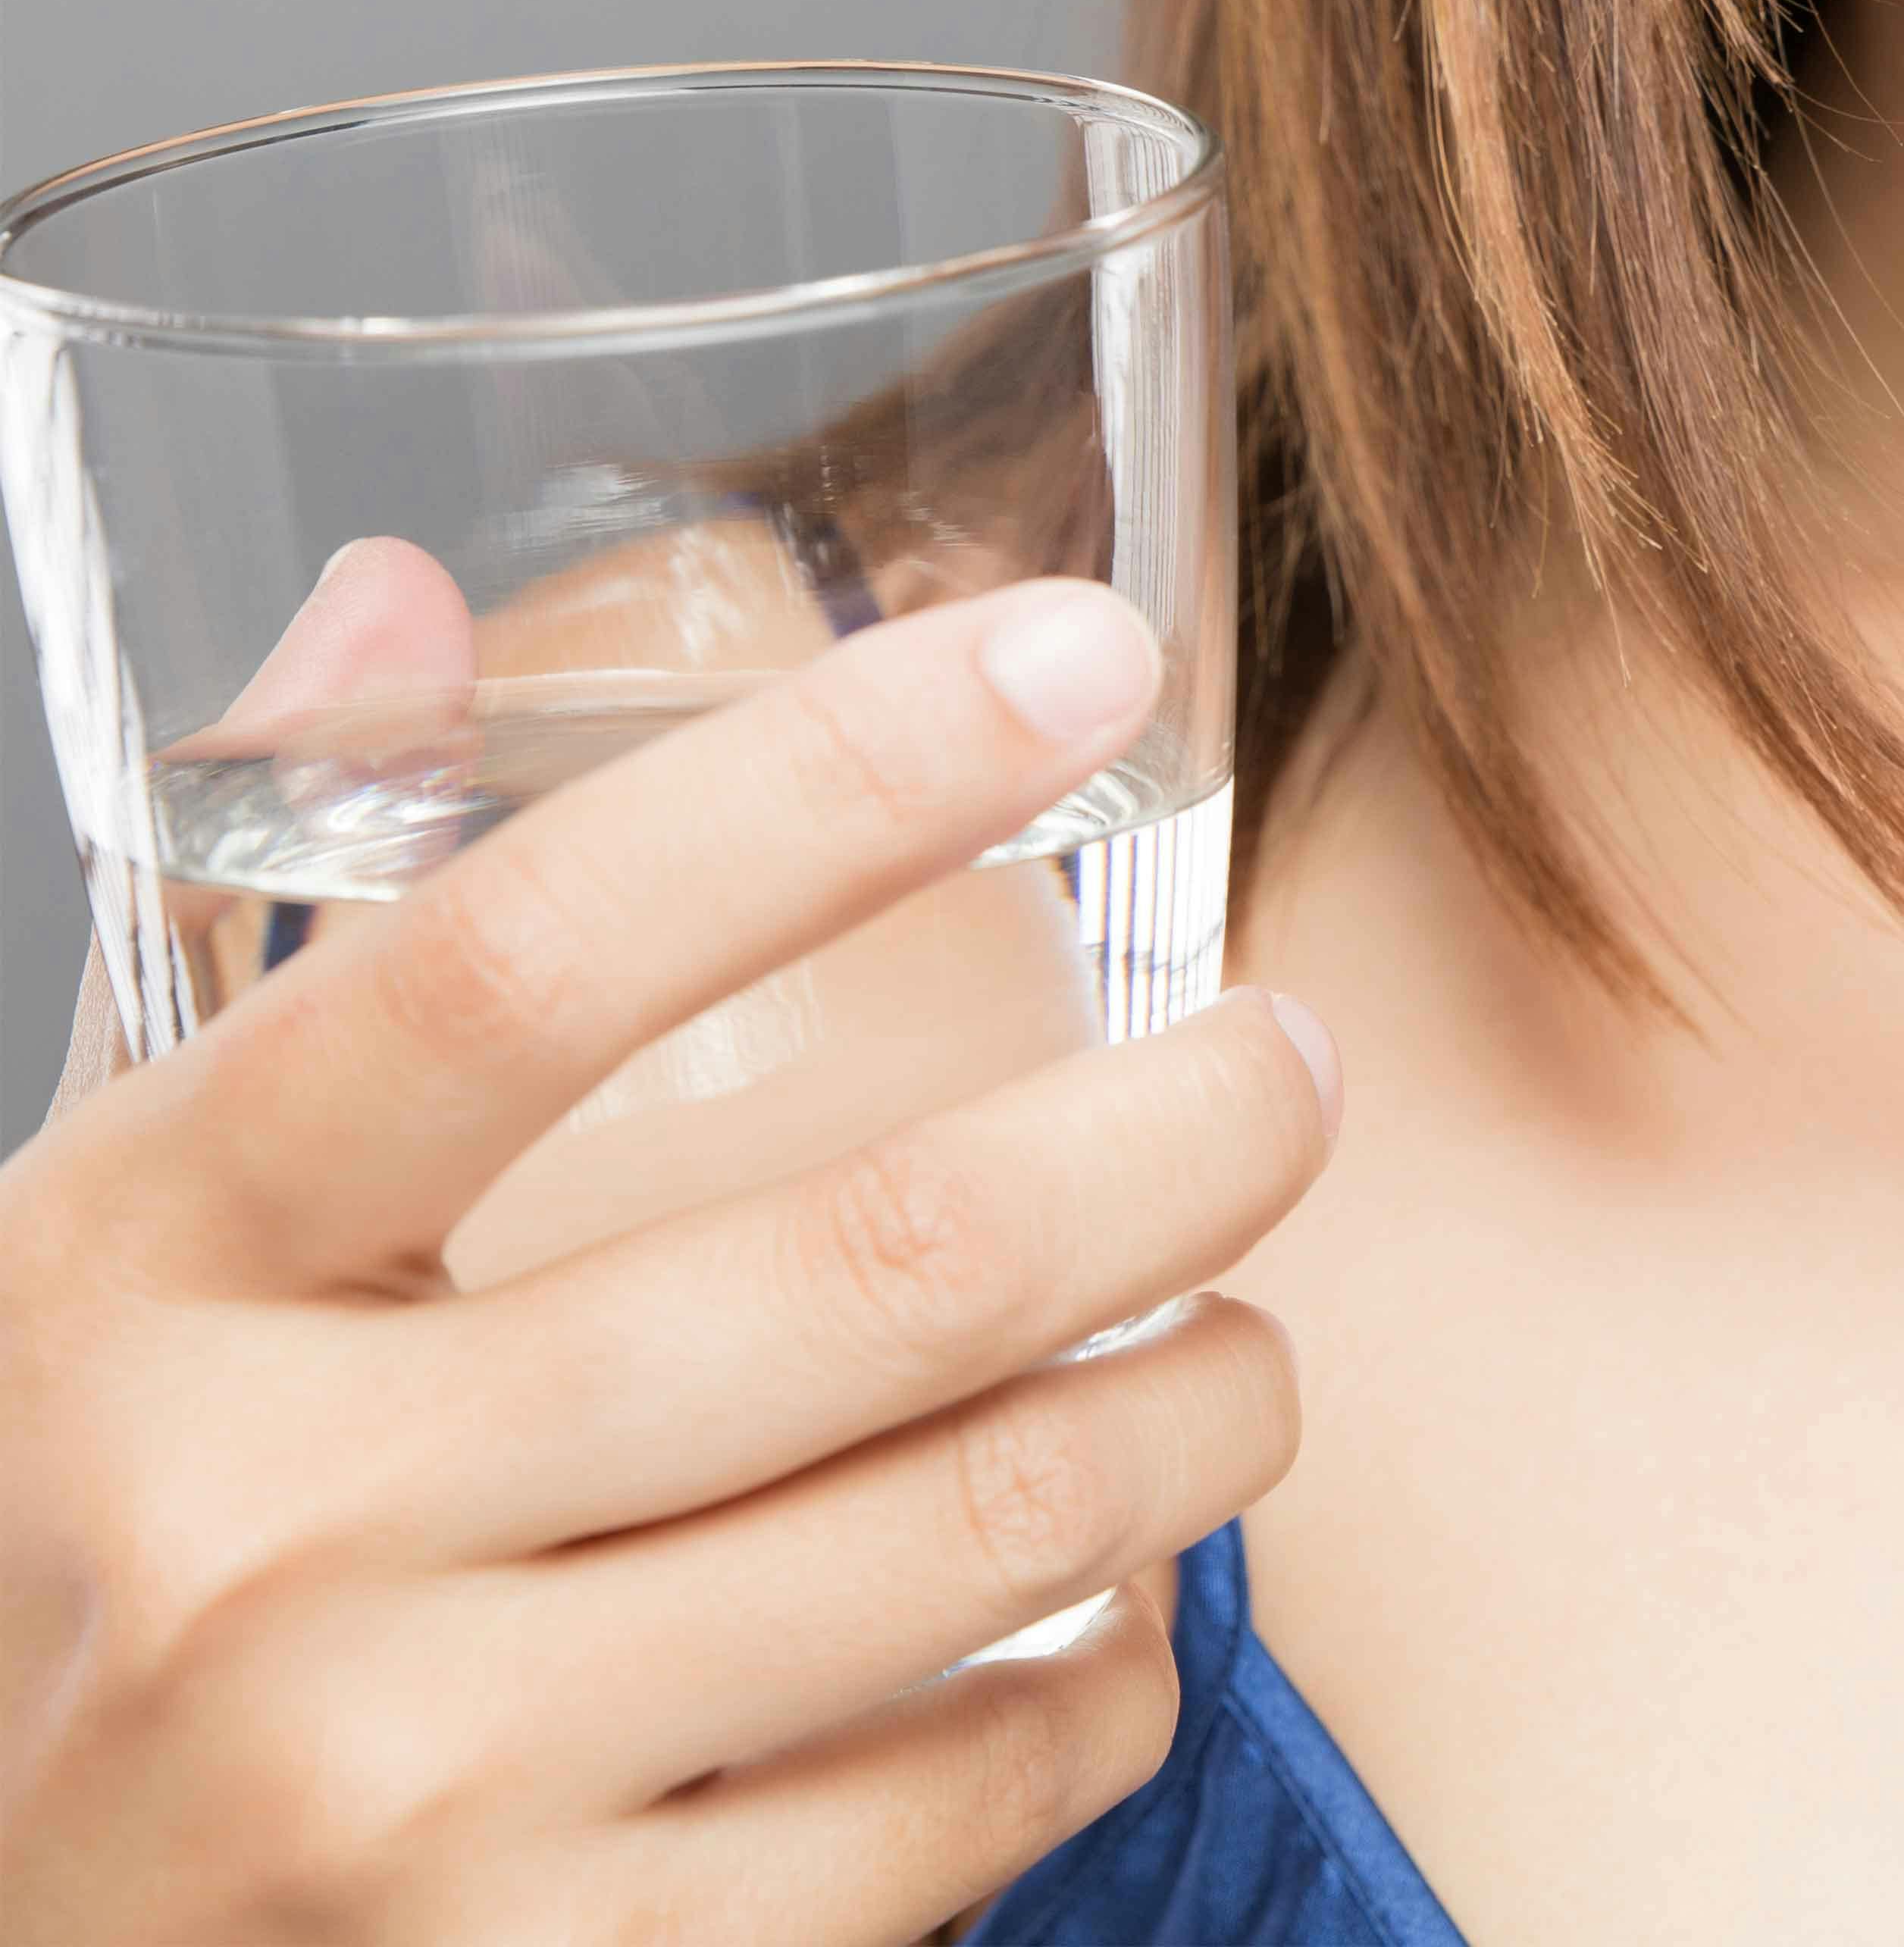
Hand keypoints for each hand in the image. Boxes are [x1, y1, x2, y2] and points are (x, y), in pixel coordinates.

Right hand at [0, 577, 1339, 1942]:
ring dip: (1212, 1404)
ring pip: (990, 1522)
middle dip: (1188, 1139)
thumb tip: (407, 596)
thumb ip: (265, 941)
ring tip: (1250, 1343)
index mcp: (132, 1281)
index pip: (525, 959)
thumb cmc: (60, 1574)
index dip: (834, 778)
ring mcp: (406, 1795)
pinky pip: (971, 1796)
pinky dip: (1112, 1678)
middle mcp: (259, 1534)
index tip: (1077, 663)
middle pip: (877, 1260)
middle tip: (1292, 1073)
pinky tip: (1116, 1611)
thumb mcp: (79, 1265)